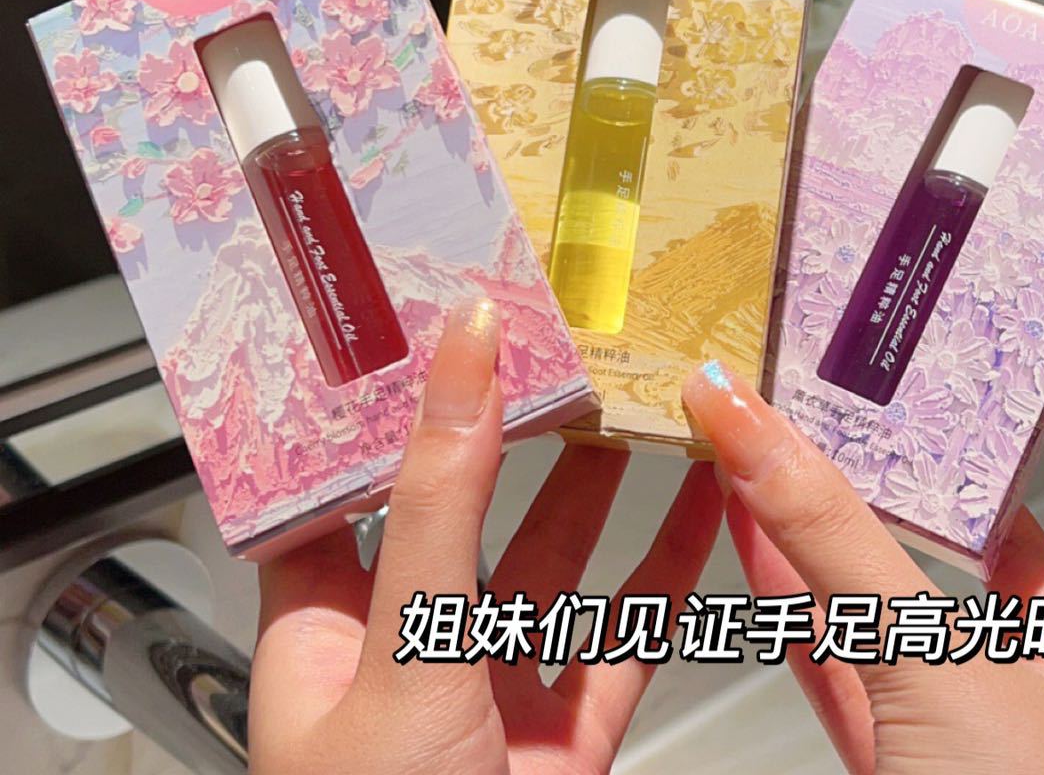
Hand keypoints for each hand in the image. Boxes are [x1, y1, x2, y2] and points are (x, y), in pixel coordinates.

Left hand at [251, 299, 722, 774]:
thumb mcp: (401, 646)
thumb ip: (440, 497)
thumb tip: (460, 353)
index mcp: (325, 625)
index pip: (348, 482)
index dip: (392, 404)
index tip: (439, 325)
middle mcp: (407, 652)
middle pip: (467, 513)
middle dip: (517, 434)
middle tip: (560, 349)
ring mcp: (491, 696)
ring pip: (554, 569)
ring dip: (602, 493)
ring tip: (634, 406)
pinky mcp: (565, 740)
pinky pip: (622, 644)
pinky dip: (665, 582)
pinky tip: (703, 520)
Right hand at [682, 347, 1043, 774]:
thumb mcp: (937, 663)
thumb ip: (829, 536)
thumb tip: (735, 408)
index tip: (1042, 348)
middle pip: (1009, 542)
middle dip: (932, 468)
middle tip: (877, 388)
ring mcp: (991, 736)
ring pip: (915, 608)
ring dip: (846, 534)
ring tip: (792, 445)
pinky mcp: (919, 774)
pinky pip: (862, 673)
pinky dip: (809, 613)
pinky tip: (753, 545)